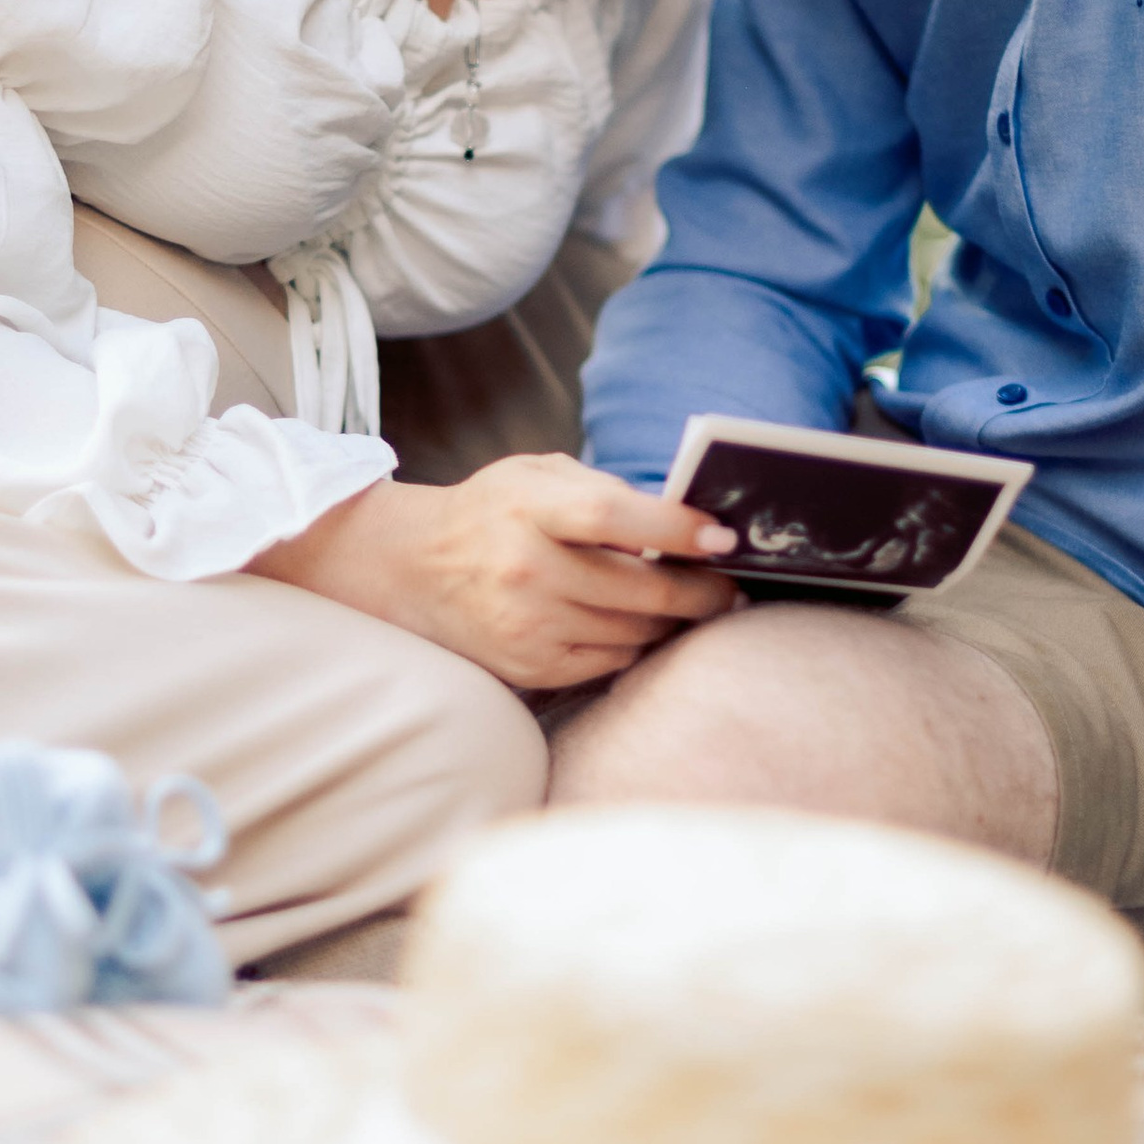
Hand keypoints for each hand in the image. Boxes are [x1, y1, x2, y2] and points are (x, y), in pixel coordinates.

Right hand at [246, 454, 739, 688]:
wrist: (413, 570)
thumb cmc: (493, 512)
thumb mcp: (538, 476)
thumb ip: (606, 491)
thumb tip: (688, 523)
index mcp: (529, 508)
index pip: (613, 518)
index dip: (677, 530)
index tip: (723, 538)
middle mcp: (525, 570)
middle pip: (640, 590)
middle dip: (701, 591)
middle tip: (731, 586)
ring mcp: (526, 625)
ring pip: (635, 632)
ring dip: (672, 620)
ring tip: (690, 603)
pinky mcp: (529, 667)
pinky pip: (611, 661)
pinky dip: (635, 643)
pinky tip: (641, 625)